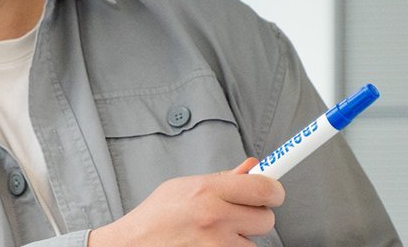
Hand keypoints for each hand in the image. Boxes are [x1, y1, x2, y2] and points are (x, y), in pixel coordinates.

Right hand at [86, 158, 284, 246]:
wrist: (132, 245)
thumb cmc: (156, 216)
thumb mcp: (184, 187)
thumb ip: (222, 179)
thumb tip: (253, 168)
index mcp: (208, 191)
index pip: (265, 188)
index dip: (274, 191)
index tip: (274, 192)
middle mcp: (215, 217)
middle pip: (266, 218)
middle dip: (256, 216)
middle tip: (238, 215)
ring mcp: (217, 244)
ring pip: (254, 242)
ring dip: (241, 238)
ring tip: (214, 234)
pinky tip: (211, 244)